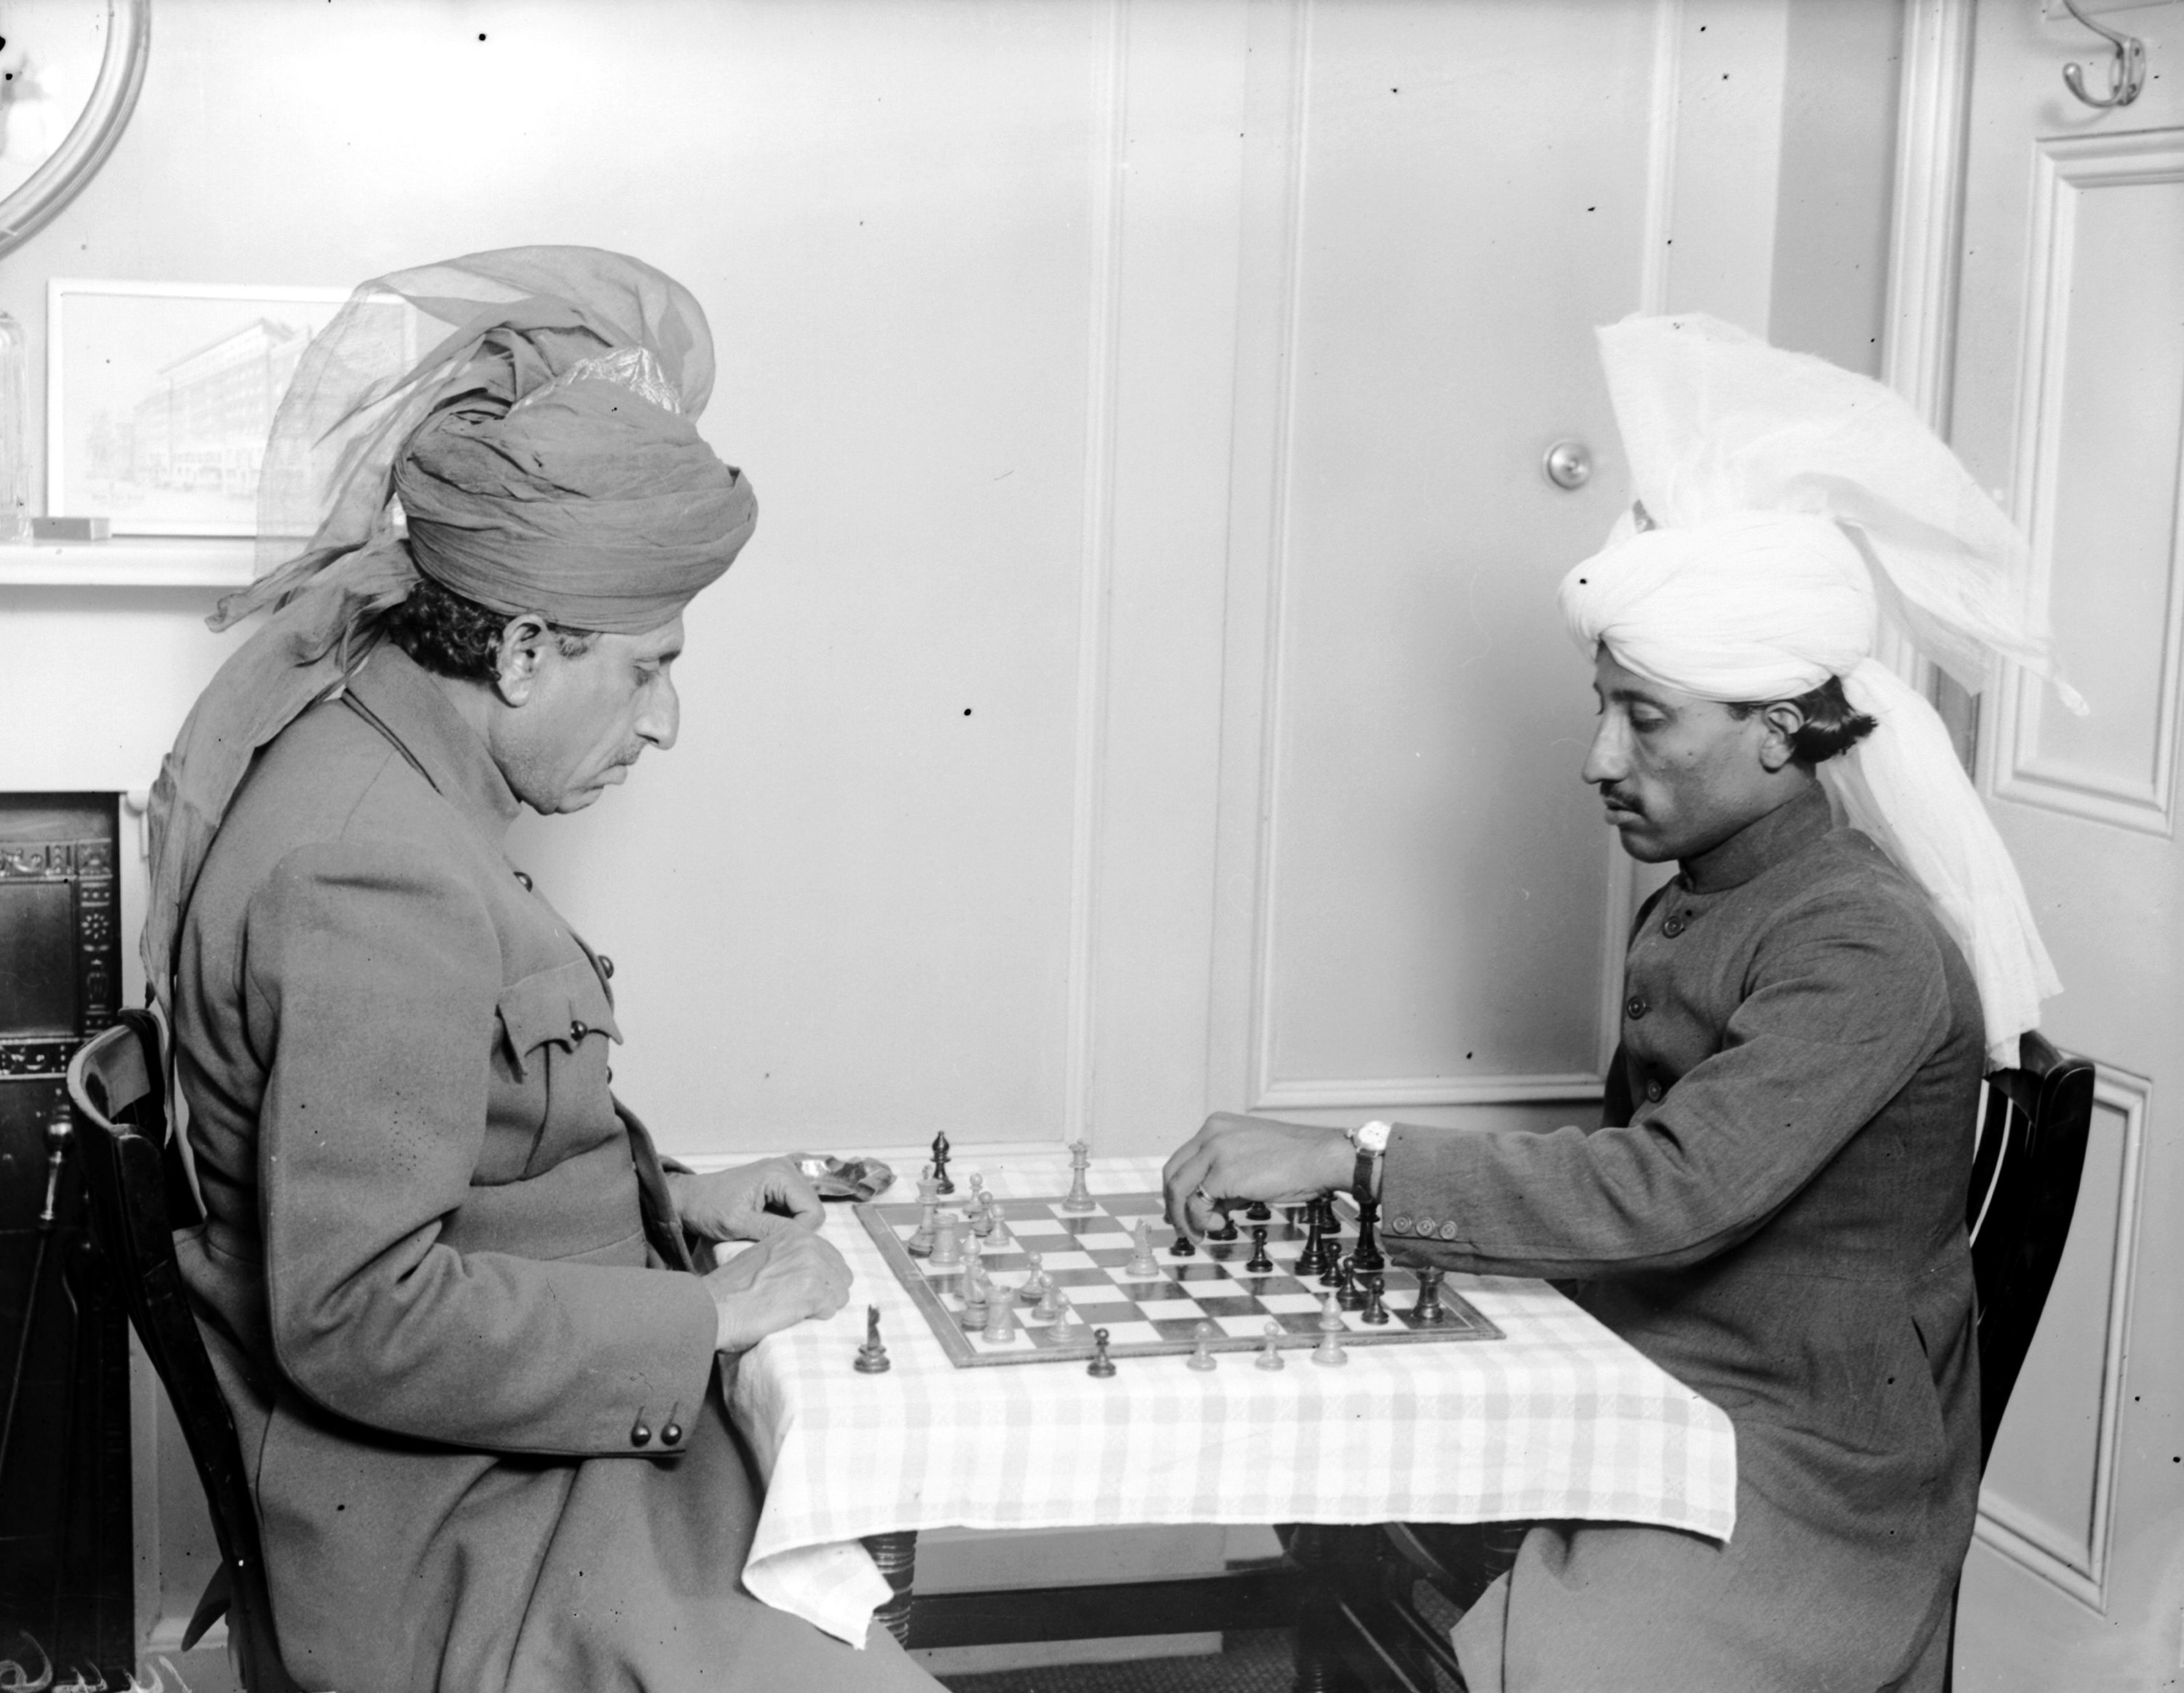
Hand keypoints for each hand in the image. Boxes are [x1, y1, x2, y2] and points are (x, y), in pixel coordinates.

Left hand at [667, 1158, 824, 1243]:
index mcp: (779, 1174)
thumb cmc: (707, 1209)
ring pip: (806, 1210)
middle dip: (796, 1230)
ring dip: (790, 1226)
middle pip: (813, 1209)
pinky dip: (786, 1220)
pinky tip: (769, 1227)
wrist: (688, 1199)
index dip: (800, 1233)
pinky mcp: (778, 1184)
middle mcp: (786, 1168)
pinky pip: (795, 1207)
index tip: (775, 1245)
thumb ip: (772, 1230)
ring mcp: (783, 1175)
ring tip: (765, 1234)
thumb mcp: (738, 1224)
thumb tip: (801, 1241)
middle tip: (769, 1241)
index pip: (813, 1211)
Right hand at [702, 1227, 853, 1351]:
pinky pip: (831, 1309)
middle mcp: (806, 1244)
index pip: (831, 1256)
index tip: (806, 1290)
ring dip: (823, 1305)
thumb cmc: (731, 1289)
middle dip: (827, 1292)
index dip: (823, 1278)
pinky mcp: (812, 1290)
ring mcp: (811, 1266)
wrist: (714, 1306)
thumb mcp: (763, 1257)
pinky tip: (794, 1316)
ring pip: (840, 1293)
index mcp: (794, 1234)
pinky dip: (817, 1317)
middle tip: (803, 1303)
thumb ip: (790, 1257)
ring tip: (796, 1310)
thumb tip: (812, 1272)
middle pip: (842, 1274)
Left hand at [1162, 1112, 1354, 1240]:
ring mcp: (1214, 1151)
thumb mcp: (1251, 1160)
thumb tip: (1210, 1206)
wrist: (1321, 1157)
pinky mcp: (1223, 1173)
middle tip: (1185, 1228)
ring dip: (1186, 1218)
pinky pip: (1196, 1203)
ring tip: (1203, 1232)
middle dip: (1174, 1205)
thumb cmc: (1296, 1162)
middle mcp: (1210, 1133)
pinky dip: (1202, 1220)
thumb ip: (1225, 1177)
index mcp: (1216, 1125)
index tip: (1184, 1211)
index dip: (1179, 1190)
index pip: (1183, 1159)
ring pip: (1177, 1189)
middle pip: (1172, 1173)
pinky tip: (1220, 1224)